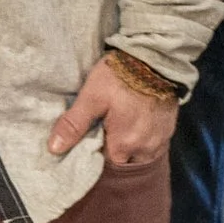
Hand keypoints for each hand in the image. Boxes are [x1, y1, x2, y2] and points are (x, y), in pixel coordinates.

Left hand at [48, 56, 176, 167]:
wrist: (155, 58)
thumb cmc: (120, 76)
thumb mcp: (92, 97)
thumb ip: (74, 124)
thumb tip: (54, 149)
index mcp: (123, 146)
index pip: (105, 164)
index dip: (95, 152)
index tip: (89, 137)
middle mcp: (145, 150)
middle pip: (124, 160)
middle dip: (113, 149)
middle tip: (104, 127)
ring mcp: (160, 141)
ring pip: (140, 154)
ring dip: (129, 145)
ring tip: (119, 124)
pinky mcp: (169, 130)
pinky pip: (153, 144)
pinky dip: (143, 137)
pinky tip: (135, 122)